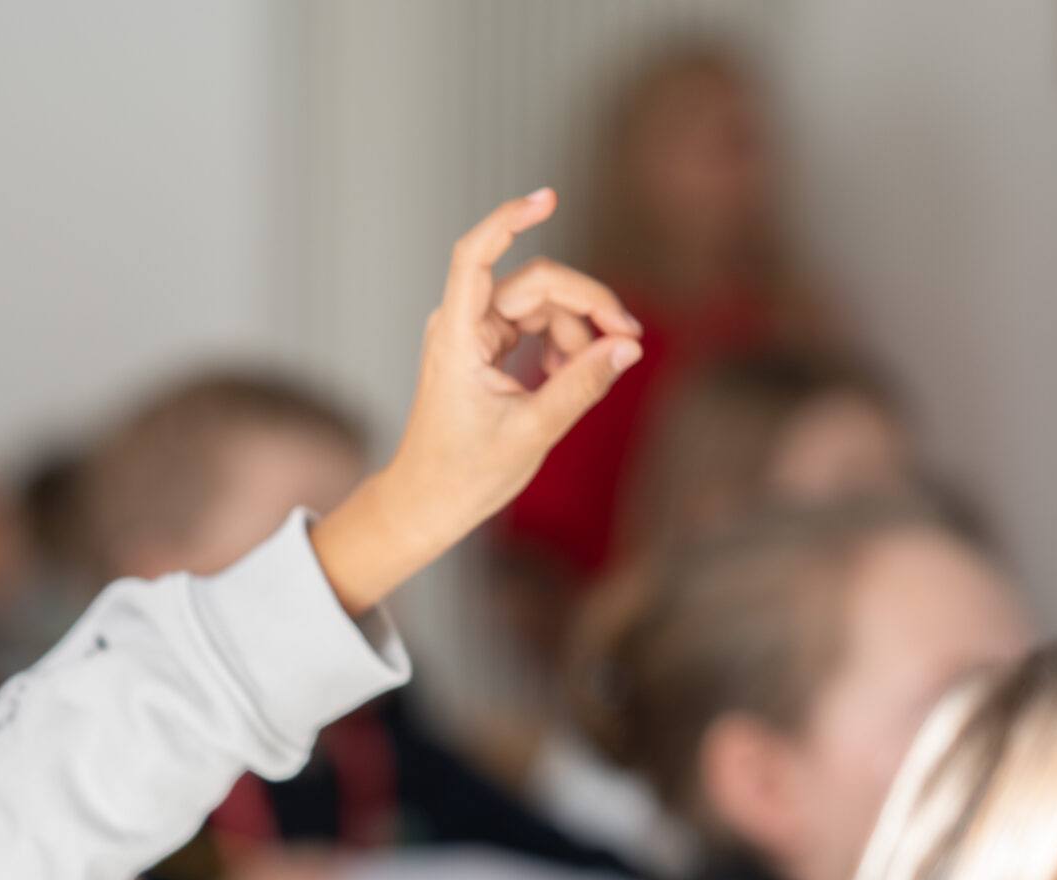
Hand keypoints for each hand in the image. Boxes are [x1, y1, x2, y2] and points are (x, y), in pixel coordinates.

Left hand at [313, 191, 641, 615]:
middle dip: (586, 305)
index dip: (508, 219)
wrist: (426, 505)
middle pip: (535, 284)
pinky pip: (534, 326)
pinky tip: (572, 376)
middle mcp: (461, 326)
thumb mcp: (531, 433)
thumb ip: (580, 386)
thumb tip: (628, 348)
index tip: (548, 198)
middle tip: (630, 340)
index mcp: (457, 339)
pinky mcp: (485, 349)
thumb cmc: (463, 475)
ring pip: (541, 305)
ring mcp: (472, 336)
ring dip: (577, 332)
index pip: (474, 257)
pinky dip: (562, 346)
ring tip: (592, 376)